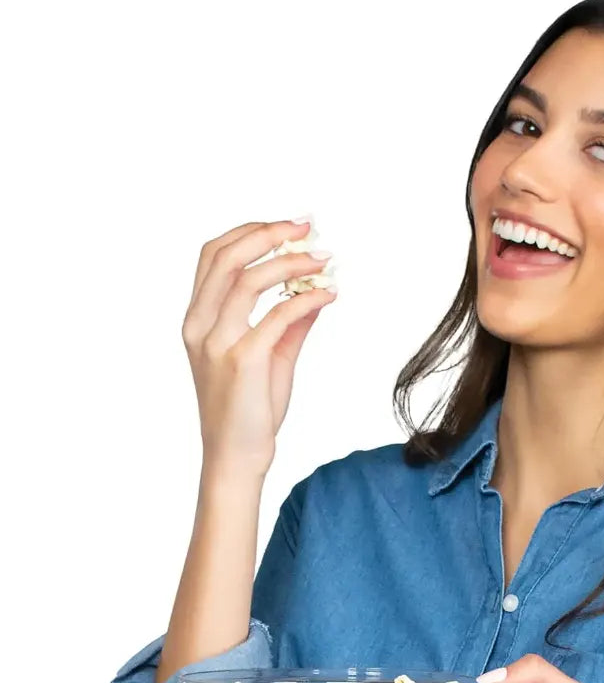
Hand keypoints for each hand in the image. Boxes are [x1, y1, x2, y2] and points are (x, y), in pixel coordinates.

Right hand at [181, 218, 337, 480]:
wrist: (236, 456)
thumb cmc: (249, 411)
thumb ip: (288, 323)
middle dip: (269, 233)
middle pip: (227, 257)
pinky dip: (305, 298)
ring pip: (249, 280)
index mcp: (197, 319)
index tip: (288, 226)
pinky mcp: (242, 361)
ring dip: (291, 262)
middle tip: (308, 227)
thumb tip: (315, 291)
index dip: (250, 231)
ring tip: (323, 259)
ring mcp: (217, 343)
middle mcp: (200, 325)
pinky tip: (327, 294)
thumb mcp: (270, 357)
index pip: (214, 255)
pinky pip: (277, 315)